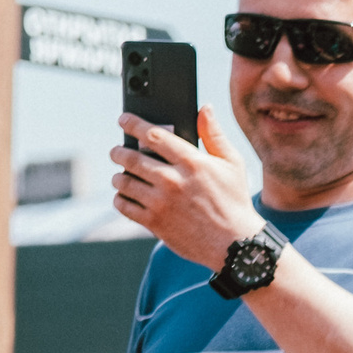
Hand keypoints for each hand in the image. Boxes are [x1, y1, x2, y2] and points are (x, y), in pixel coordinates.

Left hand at [111, 105, 260, 270]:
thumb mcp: (232, 164)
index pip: (153, 135)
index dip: (133, 124)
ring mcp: (162, 203)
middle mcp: (173, 181)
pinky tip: (124, 196)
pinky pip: (125, 207)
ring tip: (121, 176)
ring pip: (124, 182)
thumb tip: (204, 108)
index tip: (123, 119)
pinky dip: (120, 200)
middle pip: (131, 158)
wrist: (236, 244)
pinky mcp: (156, 223)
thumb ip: (214, 134)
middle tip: (116, 151)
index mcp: (192, 162)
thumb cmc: (234, 202)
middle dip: (118, 151)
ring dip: (119, 176)